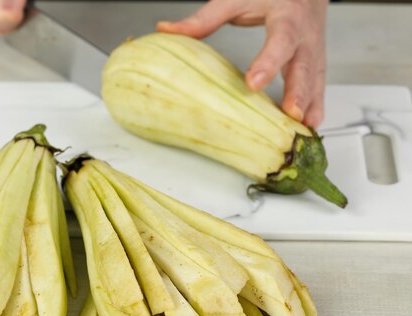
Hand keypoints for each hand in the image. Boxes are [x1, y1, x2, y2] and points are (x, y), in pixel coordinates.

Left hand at [157, 0, 327, 127]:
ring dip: (311, 105)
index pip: (280, 40)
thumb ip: (204, 17)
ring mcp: (314, 48)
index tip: (253, 83)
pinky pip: (319, 84)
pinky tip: (309, 127)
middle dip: (299, 91)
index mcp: (286, 16)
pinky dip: (316, 106)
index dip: (268, 62)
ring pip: (315, 78)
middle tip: (291, 113)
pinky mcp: (316, 60)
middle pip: (304, 64)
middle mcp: (305, 33)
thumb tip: (166, 29)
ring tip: (303, 129)